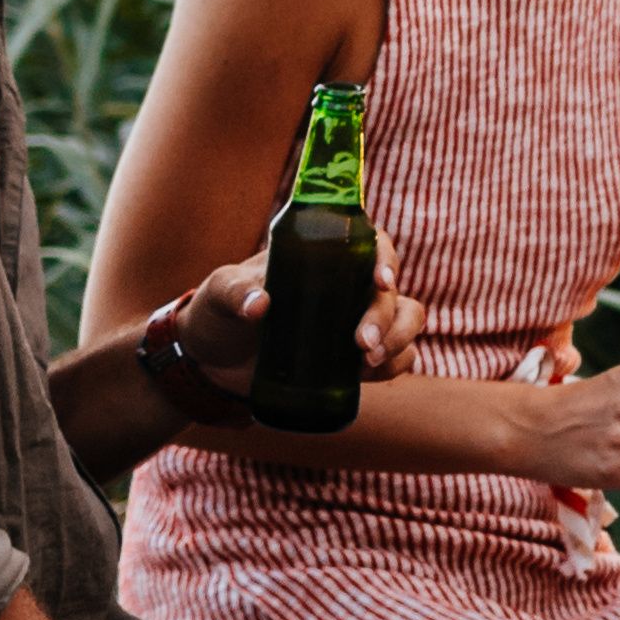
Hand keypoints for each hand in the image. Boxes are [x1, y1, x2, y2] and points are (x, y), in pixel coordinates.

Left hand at [142, 256, 432, 395]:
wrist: (211, 363)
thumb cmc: (217, 313)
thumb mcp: (219, 292)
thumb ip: (236, 291)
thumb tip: (260, 306)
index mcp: (324, 257)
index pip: (373, 245)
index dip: (387, 258)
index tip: (380, 281)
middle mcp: (349, 286)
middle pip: (393, 291)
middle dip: (386, 316)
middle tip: (360, 343)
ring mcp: (356, 322)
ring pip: (407, 320)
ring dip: (399, 339)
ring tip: (366, 361)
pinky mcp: (356, 358)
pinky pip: (398, 357)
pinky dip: (395, 364)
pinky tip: (369, 374)